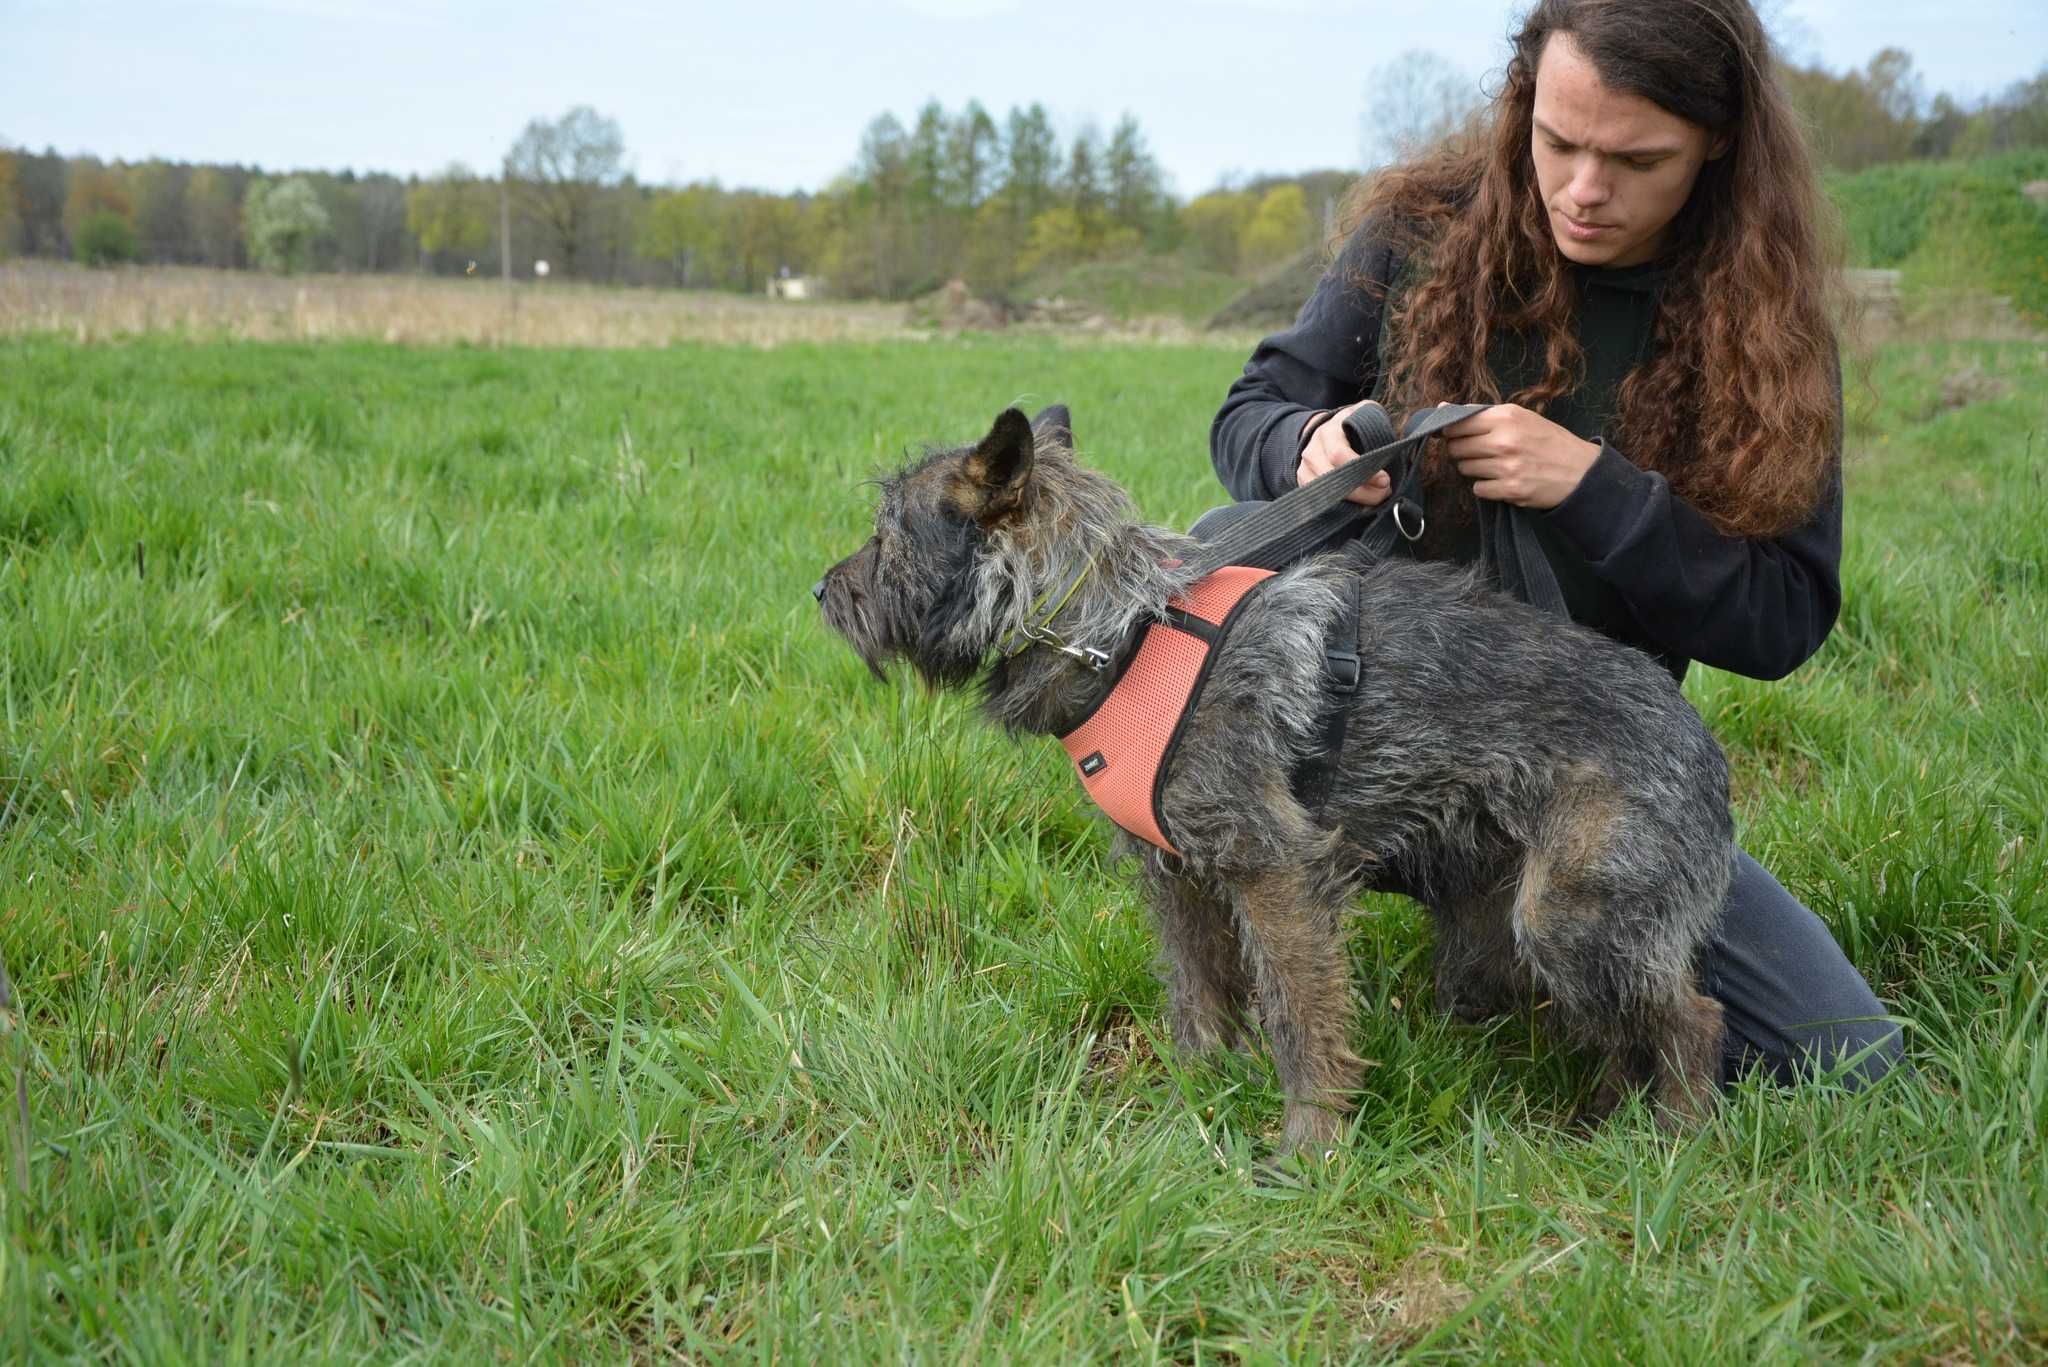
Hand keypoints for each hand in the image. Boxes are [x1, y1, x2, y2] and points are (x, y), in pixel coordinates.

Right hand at [1297, 400, 1392, 507]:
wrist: (1326, 431)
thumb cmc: (1354, 425)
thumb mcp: (1366, 415)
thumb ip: (1380, 425)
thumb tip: (1398, 446)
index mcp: (1329, 430)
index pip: (1339, 455)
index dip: (1364, 471)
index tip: (1386, 480)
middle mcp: (1312, 448)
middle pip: (1332, 478)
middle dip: (1362, 491)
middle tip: (1383, 494)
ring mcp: (1305, 466)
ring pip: (1325, 493)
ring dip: (1353, 502)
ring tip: (1373, 500)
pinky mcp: (1304, 481)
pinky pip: (1320, 500)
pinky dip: (1342, 506)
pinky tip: (1359, 506)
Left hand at [1439, 403, 1600, 508]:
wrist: (1580, 471)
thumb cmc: (1548, 441)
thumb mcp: (1521, 417)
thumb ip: (1482, 414)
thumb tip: (1441, 409)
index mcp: (1506, 417)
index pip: (1456, 424)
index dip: (1450, 431)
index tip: (1454, 434)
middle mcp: (1504, 441)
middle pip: (1456, 448)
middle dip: (1463, 451)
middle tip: (1481, 451)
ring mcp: (1506, 467)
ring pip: (1464, 469)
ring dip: (1474, 468)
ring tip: (1496, 464)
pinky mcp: (1510, 490)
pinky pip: (1478, 489)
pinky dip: (1486, 486)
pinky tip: (1501, 480)